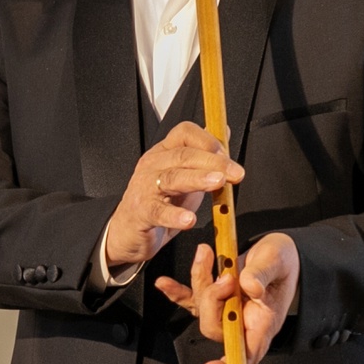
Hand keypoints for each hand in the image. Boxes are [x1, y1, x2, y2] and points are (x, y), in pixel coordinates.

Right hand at [101, 122, 244, 273]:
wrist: (128, 230)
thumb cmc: (158, 201)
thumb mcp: (184, 174)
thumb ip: (203, 156)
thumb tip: (224, 132)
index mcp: (164, 152)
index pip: (185, 133)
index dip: (208, 141)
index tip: (228, 155)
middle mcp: (153, 165)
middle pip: (183, 155)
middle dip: (213, 162)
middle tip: (235, 173)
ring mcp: (144, 188)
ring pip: (172, 178)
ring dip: (197, 179)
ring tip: (216, 183)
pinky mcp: (141, 212)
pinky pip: (158, 212)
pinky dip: (174, 216)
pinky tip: (189, 220)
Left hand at [155, 232, 297, 363]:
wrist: (275, 252)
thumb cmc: (282, 261)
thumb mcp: (277, 260)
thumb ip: (262, 273)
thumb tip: (249, 286)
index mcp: (263, 322)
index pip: (246, 355)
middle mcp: (242, 322)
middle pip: (215, 328)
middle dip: (213, 300)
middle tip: (227, 276)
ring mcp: (226, 310)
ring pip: (202, 309)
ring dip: (200, 281)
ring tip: (208, 255)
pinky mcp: (214, 297)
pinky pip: (190, 300)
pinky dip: (176, 292)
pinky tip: (164, 284)